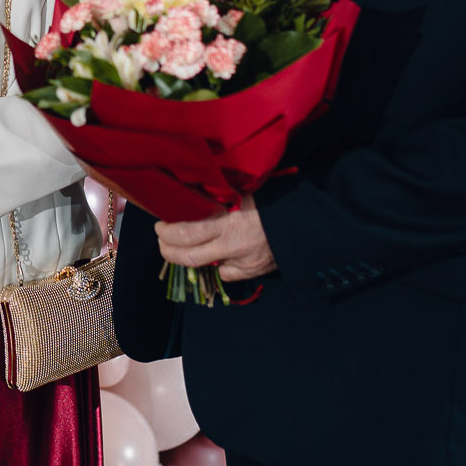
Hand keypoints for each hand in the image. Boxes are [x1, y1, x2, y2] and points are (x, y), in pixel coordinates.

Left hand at [154, 194, 276, 282]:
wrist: (305, 222)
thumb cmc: (273, 199)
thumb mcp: (244, 191)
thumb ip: (220, 197)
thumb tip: (193, 194)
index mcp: (227, 221)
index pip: (184, 233)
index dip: (166, 232)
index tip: (160, 224)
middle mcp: (231, 245)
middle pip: (186, 256)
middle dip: (167, 249)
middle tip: (162, 239)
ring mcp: (241, 261)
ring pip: (203, 266)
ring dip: (186, 258)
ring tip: (179, 248)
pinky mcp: (252, 271)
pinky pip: (226, 273)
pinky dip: (219, 265)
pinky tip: (218, 255)